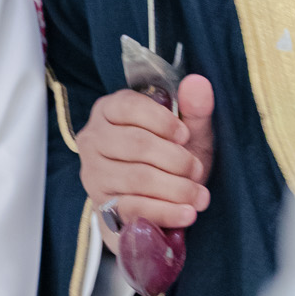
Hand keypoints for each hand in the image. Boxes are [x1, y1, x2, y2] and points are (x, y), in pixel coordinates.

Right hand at [78, 74, 215, 240]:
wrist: (156, 201)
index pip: (129, 106)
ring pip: (137, 177)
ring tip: (201, 196)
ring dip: (176, 188)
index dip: (163, 121)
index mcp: (110, 110)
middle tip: (198, 170)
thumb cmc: (170, 158)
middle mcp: (93, 139)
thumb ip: (194, 109)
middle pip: (136, 144)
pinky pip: (133, 208)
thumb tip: (197, 82)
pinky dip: (165, 211)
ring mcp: (93, 174)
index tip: (186, 136)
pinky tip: (187, 213)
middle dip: (176, 159)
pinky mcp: (101, 206)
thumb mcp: (186, 132)